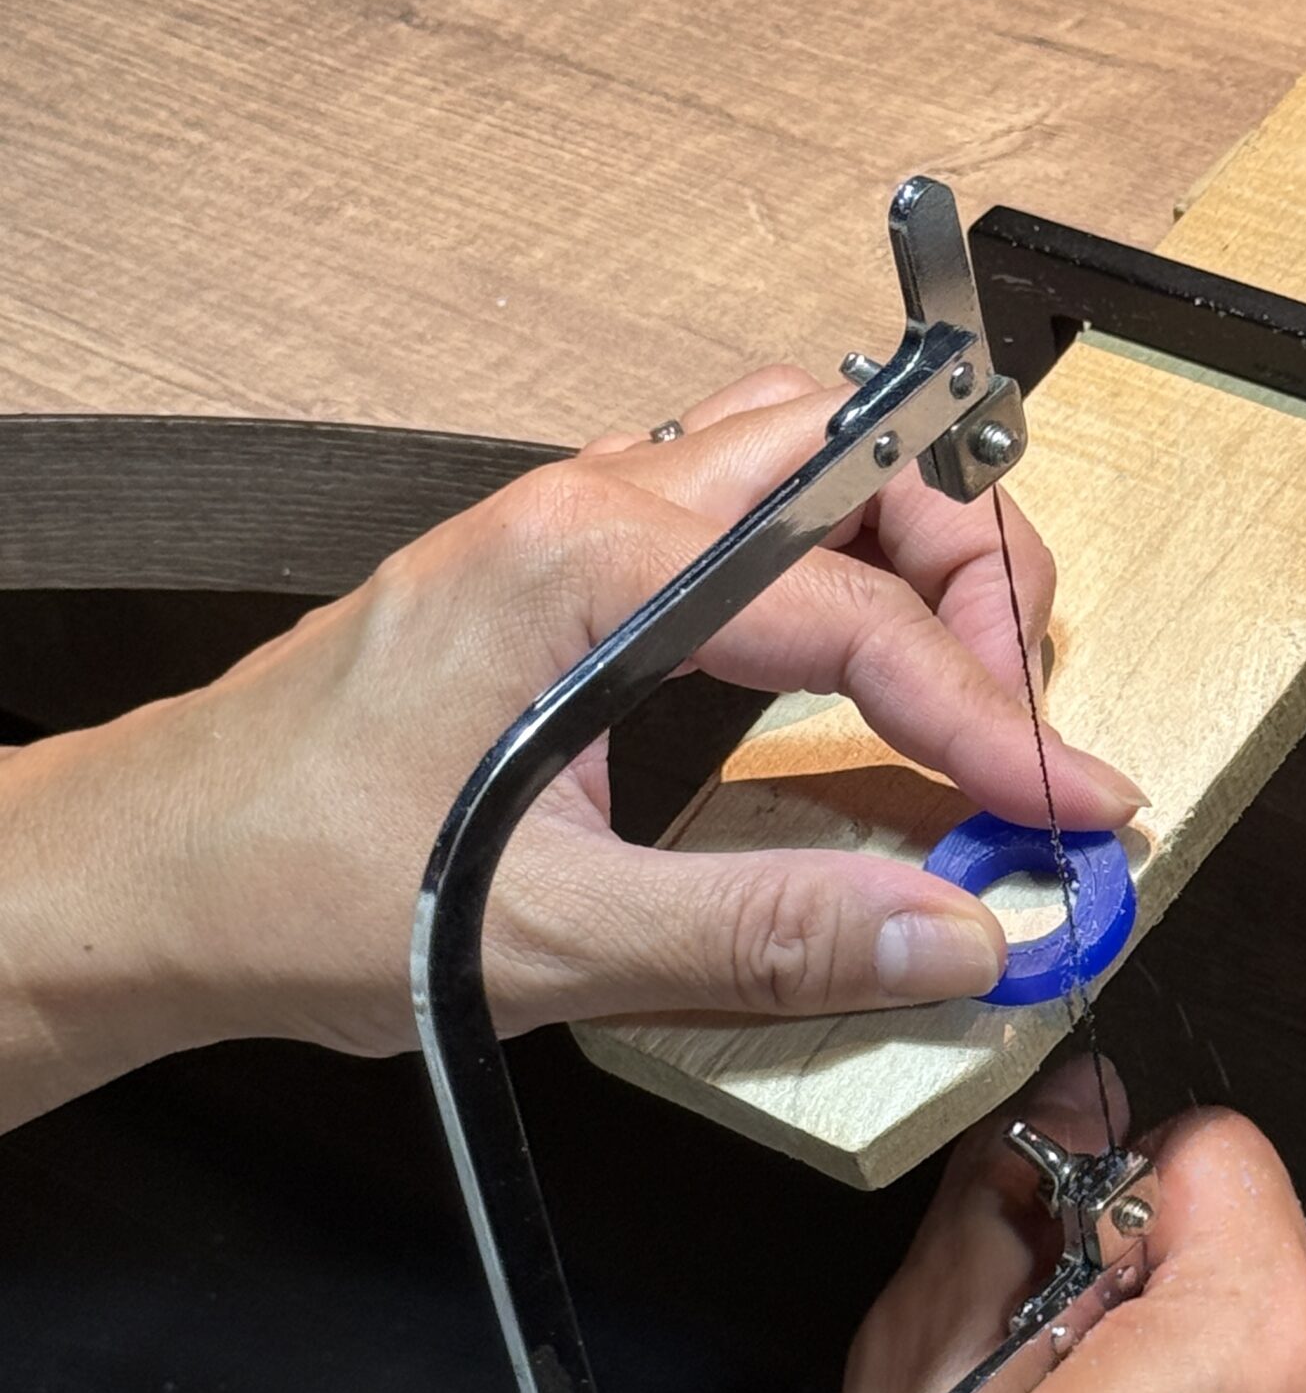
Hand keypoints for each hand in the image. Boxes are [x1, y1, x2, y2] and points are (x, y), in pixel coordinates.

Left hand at [0, 366, 1140, 1114]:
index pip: (857, 610)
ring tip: (962, 670)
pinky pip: (735, 504)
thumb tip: (952, 935)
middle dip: (977, 564)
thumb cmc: (294, 884)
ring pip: (801, 452)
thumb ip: (769, 938)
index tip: (1071, 806)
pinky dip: (830, 558)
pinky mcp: (556, 567)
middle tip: (1020, 711)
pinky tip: (841, 659)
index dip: (993, 718)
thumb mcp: (551, 939)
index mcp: (590, 565)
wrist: (148, 875)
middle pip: (857, 453)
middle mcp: (587, 506)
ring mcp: (570, 523)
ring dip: (908, 540)